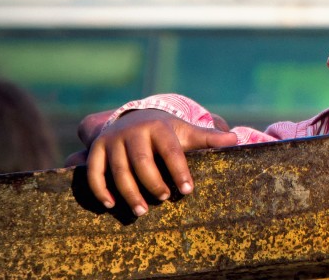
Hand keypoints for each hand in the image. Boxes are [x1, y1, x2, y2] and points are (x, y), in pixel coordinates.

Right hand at [85, 109, 237, 216]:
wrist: (132, 118)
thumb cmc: (165, 132)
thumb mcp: (185, 132)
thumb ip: (208, 138)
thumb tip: (235, 139)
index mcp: (159, 127)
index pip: (171, 151)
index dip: (179, 171)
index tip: (187, 191)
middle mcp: (133, 131)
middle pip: (142, 162)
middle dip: (153, 183)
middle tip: (163, 199)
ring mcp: (112, 140)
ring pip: (118, 171)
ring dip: (129, 193)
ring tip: (142, 212)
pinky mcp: (96, 149)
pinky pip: (94, 172)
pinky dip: (100, 190)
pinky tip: (111, 205)